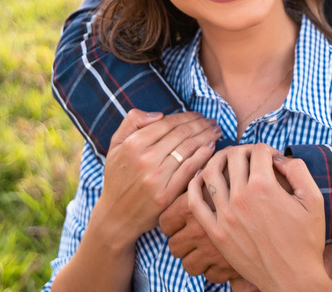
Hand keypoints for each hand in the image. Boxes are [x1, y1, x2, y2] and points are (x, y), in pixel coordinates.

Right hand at [87, 109, 219, 251]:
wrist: (116, 216)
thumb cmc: (118, 177)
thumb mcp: (115, 145)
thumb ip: (132, 121)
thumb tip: (159, 115)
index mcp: (133, 144)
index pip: (168, 123)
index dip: (187, 116)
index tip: (199, 115)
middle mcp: (144, 159)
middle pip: (182, 134)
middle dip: (201, 124)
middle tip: (213, 121)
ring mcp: (156, 178)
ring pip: (188, 149)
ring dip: (207, 136)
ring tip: (216, 131)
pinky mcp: (166, 195)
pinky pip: (189, 170)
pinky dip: (203, 156)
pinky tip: (212, 148)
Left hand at [160, 150, 296, 282]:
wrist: (292, 278)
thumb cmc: (305, 240)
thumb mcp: (314, 200)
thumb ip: (298, 170)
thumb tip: (279, 158)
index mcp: (265, 186)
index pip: (258, 151)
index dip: (268, 150)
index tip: (273, 159)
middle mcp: (241, 198)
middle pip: (233, 156)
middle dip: (244, 150)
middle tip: (250, 157)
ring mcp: (225, 216)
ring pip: (210, 173)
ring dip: (218, 160)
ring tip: (226, 162)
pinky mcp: (216, 232)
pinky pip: (195, 203)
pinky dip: (194, 185)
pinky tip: (201, 179)